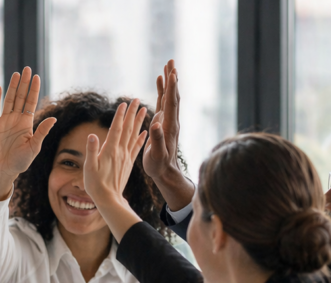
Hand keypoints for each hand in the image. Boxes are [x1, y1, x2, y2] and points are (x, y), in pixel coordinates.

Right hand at [0, 67, 56, 200]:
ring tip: (16, 73)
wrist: (3, 171)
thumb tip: (54, 118)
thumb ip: (42, 132)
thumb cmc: (20, 162)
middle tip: (26, 68)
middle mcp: (15, 119)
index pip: (31, 102)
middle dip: (23, 83)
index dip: (33, 90)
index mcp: (26, 124)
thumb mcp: (33, 147)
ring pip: (8, 100)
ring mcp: (3, 121)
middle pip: (20, 97)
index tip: (36, 76)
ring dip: (12, 87)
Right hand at [82, 99, 147, 241]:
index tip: (124, 103)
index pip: (116, 129)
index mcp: (110, 151)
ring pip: (134, 135)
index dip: (120, 116)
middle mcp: (120, 152)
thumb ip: (91, 151)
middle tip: (136, 99)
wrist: (109, 199)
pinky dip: (142, 138)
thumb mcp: (88, 168)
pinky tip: (145, 131)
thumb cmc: (95, 185)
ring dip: (139, 121)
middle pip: (127, 129)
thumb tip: (92, 135)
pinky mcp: (129, 164)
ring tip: (144, 109)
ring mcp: (126, 157)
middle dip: (131, 113)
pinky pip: (137, 148)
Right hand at [143, 60, 194, 209]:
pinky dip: (163, 90)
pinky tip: (160, 81)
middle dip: (172, 78)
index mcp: (169, 126)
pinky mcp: (163, 122)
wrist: (165, 172)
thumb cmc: (159, 166)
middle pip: (173, 95)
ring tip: (167, 65)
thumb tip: (156, 124)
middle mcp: (171, 121)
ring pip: (170, 96)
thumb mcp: (157, 155)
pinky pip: (164, 102)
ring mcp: (168, 120)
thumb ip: (157, 140)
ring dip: (169, 81)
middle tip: (171, 61)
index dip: (171, 88)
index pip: (171, 103)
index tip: (171, 73)